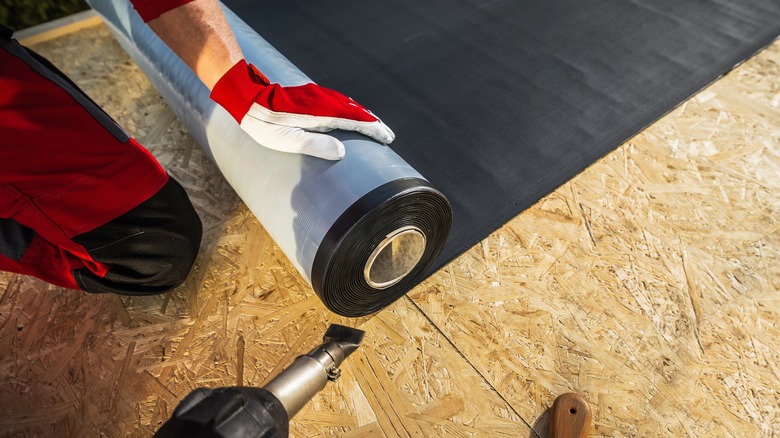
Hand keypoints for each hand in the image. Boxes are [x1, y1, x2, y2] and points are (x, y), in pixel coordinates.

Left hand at [210, 60, 393, 159]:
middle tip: (388, 136)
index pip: (355, 120)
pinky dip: (351, 109)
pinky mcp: (311, 95)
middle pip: (356, 110)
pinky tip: (351, 115)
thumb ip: (314, 145)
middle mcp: (322, 100)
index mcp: (320, 113)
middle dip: (373, 123)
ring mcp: (317, 95)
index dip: (373, 130)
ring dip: (364, 115)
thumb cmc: (264, 123)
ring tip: (375, 127)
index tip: (387, 138)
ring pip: (348, 104)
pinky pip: (339, 101)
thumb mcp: (286, 140)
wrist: (246, 97)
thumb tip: (342, 152)